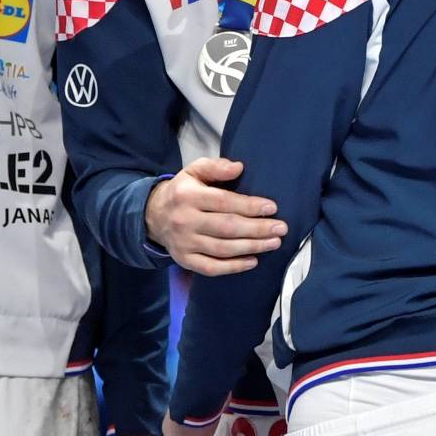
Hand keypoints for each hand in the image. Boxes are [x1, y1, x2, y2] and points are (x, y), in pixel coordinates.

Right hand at [145, 158, 283, 275]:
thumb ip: (215, 167)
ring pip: (222, 249)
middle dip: (257, 229)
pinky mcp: (185, 260)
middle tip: (281, 228)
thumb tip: (239, 167)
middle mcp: (185, 221)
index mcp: (188, 196)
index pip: (224, 202)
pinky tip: (253, 261)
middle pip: (227, 227)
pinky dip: (233, 267)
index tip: (272, 208)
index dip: (249, 206)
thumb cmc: (183, 191)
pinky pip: (211, 268)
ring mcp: (184, 243)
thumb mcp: (194, 171)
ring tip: (274, 243)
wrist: (153, 215)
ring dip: (252, 247)